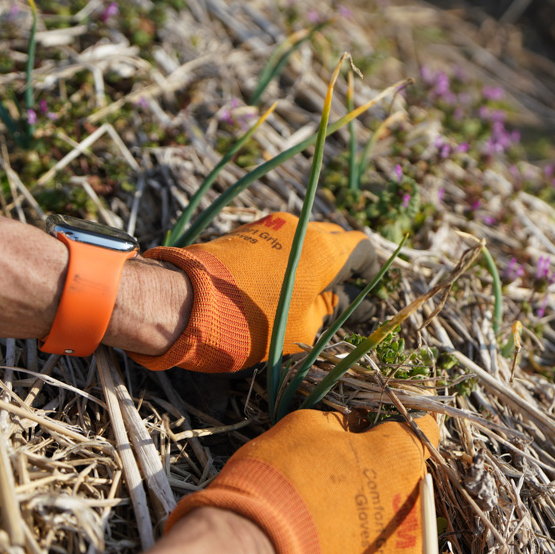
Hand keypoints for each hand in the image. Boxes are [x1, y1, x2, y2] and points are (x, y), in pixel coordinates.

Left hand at [127, 213, 375, 371]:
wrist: (185, 303)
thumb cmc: (252, 323)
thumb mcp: (303, 327)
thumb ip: (330, 310)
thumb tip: (345, 303)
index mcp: (324, 252)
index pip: (362, 249)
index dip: (369, 271)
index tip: (366, 291)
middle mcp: (302, 229)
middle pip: (335, 239)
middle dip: (343, 263)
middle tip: (341, 294)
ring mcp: (271, 226)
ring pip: (306, 238)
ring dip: (314, 260)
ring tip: (309, 291)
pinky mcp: (246, 231)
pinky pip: (280, 240)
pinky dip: (289, 258)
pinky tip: (281, 283)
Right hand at [165, 409, 439, 553]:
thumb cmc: (279, 480)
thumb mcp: (305, 427)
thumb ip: (342, 425)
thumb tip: (351, 427)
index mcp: (402, 459)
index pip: (422, 434)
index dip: (396, 434)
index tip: (378, 437)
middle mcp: (416, 509)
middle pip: (408, 488)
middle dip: (382, 483)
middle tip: (339, 487)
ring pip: (396, 533)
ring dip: (372, 527)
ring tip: (327, 529)